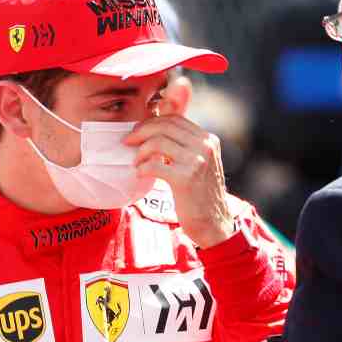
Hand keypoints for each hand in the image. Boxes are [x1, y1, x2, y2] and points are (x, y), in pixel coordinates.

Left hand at [125, 114, 234, 247]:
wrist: (213, 222)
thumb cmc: (200, 194)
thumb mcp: (199, 163)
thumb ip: (185, 146)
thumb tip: (153, 130)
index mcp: (208, 140)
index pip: (175, 119)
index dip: (152, 122)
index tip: (138, 132)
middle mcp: (205, 147)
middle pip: (165, 126)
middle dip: (141, 132)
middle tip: (128, 142)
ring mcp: (196, 162)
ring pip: (158, 142)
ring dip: (140, 151)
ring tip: (136, 162)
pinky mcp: (185, 178)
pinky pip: (154, 165)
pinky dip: (142, 168)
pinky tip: (140, 174)